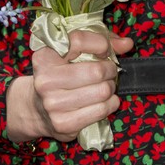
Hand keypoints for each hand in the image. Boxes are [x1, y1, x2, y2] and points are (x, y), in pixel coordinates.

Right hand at [6, 30, 132, 143]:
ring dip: (111, 88)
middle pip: (95, 71)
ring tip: (106, 86)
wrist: (36, 109)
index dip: (100, 43)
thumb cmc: (60, 74)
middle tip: (109, 71)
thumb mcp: (72, 53)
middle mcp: (45, 79)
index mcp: (45, 56)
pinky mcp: (63, 124)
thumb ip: (101, 42)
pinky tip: (105, 101)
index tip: (105, 50)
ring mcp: (53, 104)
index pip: (79, 40)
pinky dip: (110, 104)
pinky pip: (101, 111)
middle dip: (110, 70)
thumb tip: (127, 43)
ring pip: (102, 91)